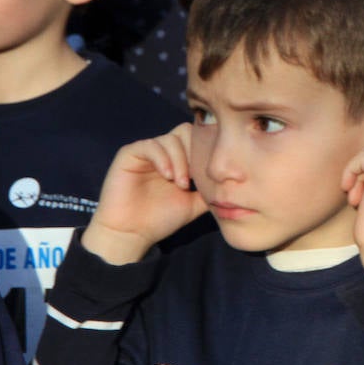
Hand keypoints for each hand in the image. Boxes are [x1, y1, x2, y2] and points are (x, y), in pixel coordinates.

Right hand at [83, 124, 208, 264]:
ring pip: (171, 138)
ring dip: (180, 160)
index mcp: (178, 159)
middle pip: (187, 131)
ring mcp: (147, 151)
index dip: (206, 153)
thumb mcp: (194, 203)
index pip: (198, 139)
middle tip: (195, 179)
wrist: (132, 233)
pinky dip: (163, 158)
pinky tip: (168, 176)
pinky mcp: (130, 153)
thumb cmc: (161, 219)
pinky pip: (150, 145)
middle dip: (195, 153)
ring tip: (181, 184)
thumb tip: (234, 182)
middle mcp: (163, 151)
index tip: (209, 177)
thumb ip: (211, 189)